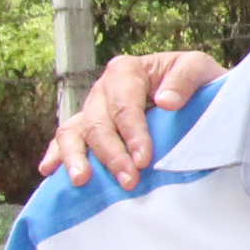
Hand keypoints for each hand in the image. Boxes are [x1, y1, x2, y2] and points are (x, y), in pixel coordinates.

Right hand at [48, 50, 224, 190]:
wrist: (195, 91)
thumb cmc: (196, 79)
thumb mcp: (198, 68)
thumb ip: (184, 80)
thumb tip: (165, 101)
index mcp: (126, 71)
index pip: (124, 107)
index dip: (132, 134)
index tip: (144, 160)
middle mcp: (102, 89)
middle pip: (97, 124)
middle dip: (111, 155)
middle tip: (128, 181)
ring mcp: (91, 109)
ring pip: (73, 132)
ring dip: (76, 158)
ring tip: (81, 181)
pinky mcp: (87, 127)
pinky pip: (65, 140)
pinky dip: (56, 154)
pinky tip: (50, 170)